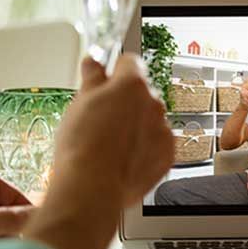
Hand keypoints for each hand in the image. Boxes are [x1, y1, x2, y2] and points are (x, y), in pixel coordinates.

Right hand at [52, 55, 174, 206]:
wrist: (93, 187)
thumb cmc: (82, 146)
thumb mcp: (79, 103)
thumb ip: (92, 78)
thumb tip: (93, 62)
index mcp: (132, 85)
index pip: (130, 62)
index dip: (115, 70)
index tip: (106, 79)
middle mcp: (154, 103)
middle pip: (141, 93)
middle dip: (125, 101)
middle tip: (102, 118)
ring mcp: (163, 129)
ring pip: (149, 119)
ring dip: (135, 125)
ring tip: (110, 143)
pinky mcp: (168, 153)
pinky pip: (157, 142)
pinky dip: (145, 147)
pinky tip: (122, 157)